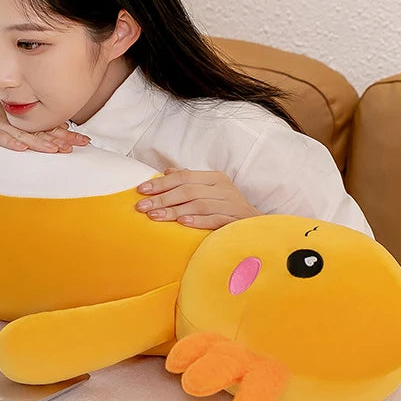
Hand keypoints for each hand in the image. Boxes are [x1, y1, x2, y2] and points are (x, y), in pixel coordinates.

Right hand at [0, 82, 89, 152]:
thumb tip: (34, 136)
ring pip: (22, 133)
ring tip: (58, 149)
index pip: (43, 125)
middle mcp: (9, 118)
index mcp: (15, 117)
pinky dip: (10, 141)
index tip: (82, 139)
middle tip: (84, 143)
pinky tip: (21, 148)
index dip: (64, 132)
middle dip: (62, 137)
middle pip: (39, 129)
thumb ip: (14, 126)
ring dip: (40, 142)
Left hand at [135, 167, 260, 229]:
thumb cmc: (228, 210)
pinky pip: (215, 219)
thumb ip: (189, 182)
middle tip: (142, 207)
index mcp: (215, 178)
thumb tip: (166, 171)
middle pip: (188, 190)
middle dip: (162, 198)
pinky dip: (198, 221)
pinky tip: (182, 224)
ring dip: (174, 211)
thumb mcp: (210, 192)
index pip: (183, 176)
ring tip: (155, 217)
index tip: (141, 190)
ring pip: (199, 204)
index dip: (161, 183)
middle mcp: (224, 188)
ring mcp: (232, 204)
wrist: (260, 228)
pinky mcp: (238, 220)